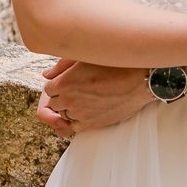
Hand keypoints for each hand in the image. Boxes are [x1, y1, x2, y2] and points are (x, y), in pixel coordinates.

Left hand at [35, 57, 152, 137]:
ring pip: (63, 115)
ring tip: (85, 98)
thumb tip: (46, 75)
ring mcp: (79, 113)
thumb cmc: (116, 64)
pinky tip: (84, 112)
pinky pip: (73, 128)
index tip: (70, 81)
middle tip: (79, 88)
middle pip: (55, 102)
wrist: (140, 80)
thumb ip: (62, 66)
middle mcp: (68, 100)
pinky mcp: (91, 124)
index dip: (59, 83)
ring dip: (70, 108)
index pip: (49, 88)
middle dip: (63, 96)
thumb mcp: (86, 57)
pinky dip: (74, 121)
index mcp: (63, 82)